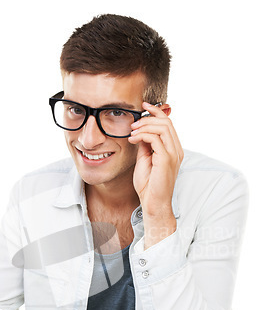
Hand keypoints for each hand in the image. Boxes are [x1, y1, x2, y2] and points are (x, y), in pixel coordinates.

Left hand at [128, 102, 183, 247]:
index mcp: (174, 149)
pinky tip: (132, 140)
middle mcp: (177, 149)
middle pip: (166, 122)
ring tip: (132, 132)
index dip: (156, 111)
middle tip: (133, 124)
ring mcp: (173, 154)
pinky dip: (142, 135)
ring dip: (144, 126)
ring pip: (162, 127)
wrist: (153, 203)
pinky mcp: (167, 159)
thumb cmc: (149, 185)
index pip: (168, 123)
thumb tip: (140, 130)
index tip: (143, 106)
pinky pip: (155, 138)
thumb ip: (145, 144)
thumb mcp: (145, 159)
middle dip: (147, 118)